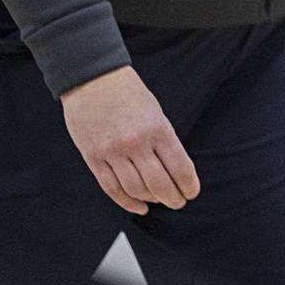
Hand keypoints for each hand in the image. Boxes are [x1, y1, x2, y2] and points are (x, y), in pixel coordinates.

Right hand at [60, 65, 199, 214]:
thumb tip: (175, 171)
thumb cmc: (128, 93)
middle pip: (159, 185)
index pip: (180, 167)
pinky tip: (139, 206)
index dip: (189, 186)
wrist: (92, 78)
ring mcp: (113, 152)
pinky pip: (112, 188)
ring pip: (136, 190)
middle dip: (173, 198)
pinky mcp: (93, 158)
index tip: (191, 192)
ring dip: (151, 200)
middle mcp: (136, 142)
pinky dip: (128, 202)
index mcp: (157, 128)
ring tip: (159, 200)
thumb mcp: (155, 112)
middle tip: (178, 201)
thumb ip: (163, 140)